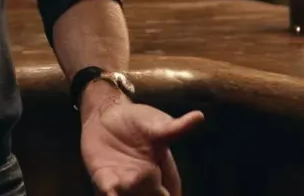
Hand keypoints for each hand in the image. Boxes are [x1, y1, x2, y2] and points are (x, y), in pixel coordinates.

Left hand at [82, 99, 204, 195]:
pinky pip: (107, 191)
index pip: (170, 193)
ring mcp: (123, 183)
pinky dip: (110, 194)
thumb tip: (199, 116)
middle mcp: (143, 183)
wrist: (106, 116)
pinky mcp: (104, 178)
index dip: (170, 195)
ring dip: (130, 194)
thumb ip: (176, 128)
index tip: (170, 195)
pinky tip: (111, 192)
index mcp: (161, 174)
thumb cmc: (138, 120)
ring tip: (128, 186)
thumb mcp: (159, 123)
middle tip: (145, 186)